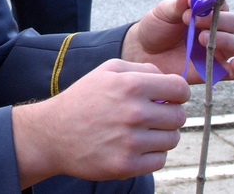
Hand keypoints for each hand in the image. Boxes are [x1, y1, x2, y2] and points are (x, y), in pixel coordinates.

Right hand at [12, 59, 189, 186]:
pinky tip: (135, 146)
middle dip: (169, 114)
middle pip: (179, 116)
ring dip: (161, 135)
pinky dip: (152, 154)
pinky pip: (160, 160)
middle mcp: (133, 113)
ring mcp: (131, 141)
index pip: (180, 89)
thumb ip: (141, 68)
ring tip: (141, 131)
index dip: (178, 93)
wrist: (53, 133)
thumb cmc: (82, 100)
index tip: (171, 97)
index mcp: (130, 85)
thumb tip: (168, 80)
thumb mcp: (106, 71)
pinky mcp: (126, 165)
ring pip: (172, 139)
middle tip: (153, 115)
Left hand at [121, 0, 233, 83]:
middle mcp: (217, 30)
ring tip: (202, 39)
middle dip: (217, 21)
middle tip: (194, 23)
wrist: (144, 52)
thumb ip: (178, 5)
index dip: (211, 5)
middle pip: (233, 23)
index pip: (221, 5)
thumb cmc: (156, 28)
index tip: (192, 7)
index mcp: (207, 13)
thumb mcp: (163, 12)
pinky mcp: (216, 70)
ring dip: (226, 40)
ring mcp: (218, 50)